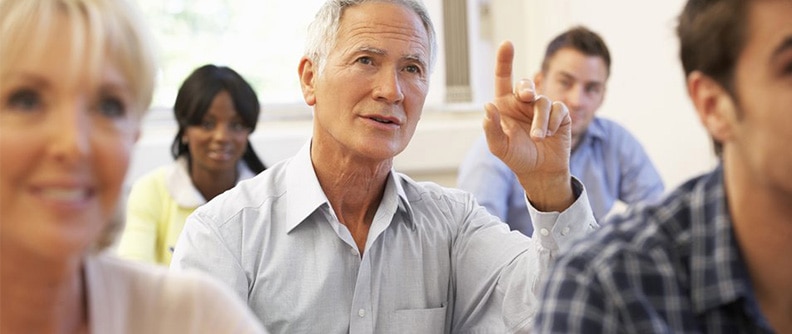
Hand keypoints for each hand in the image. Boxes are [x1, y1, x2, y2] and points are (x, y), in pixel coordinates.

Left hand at [483, 41, 573, 211]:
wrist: (540, 172)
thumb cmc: (517, 158)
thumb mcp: (499, 147)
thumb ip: (491, 128)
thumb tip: (487, 106)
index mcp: (505, 105)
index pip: (503, 78)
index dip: (504, 60)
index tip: (507, 44)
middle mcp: (523, 103)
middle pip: (525, 84)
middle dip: (526, 87)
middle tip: (526, 96)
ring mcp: (542, 108)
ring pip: (542, 101)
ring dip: (539, 121)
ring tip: (537, 138)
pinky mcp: (559, 114)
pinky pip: (557, 109)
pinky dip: (552, 123)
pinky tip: (550, 135)